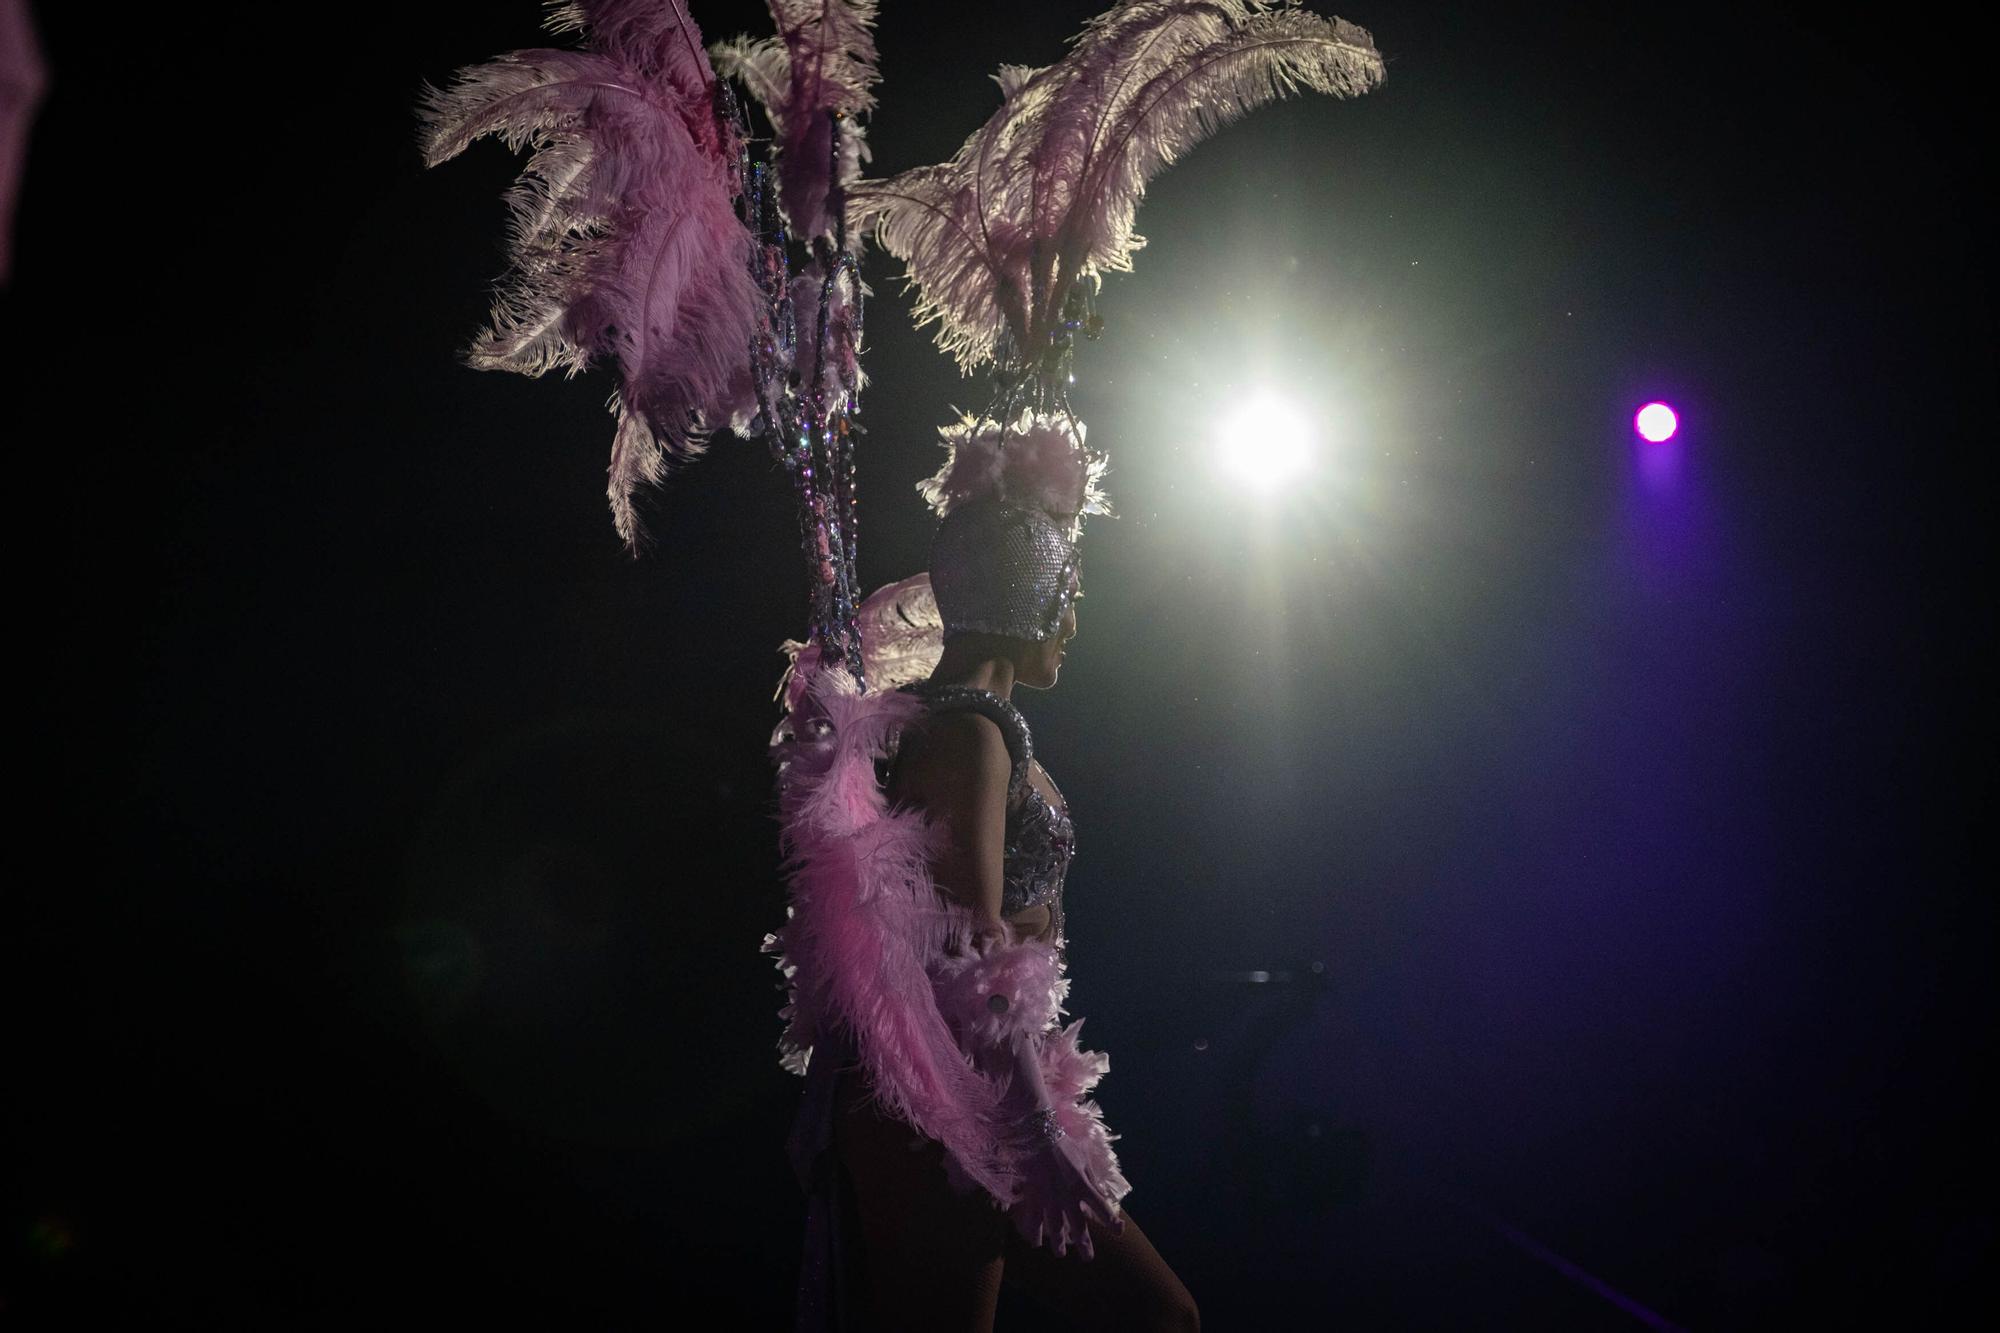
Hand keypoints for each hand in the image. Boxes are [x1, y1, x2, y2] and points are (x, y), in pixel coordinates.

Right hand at [1007, 1133, 1123, 1259]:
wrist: (1037, 1135)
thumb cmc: (1063, 1146)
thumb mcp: (1084, 1160)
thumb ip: (1093, 1180)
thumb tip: (1103, 1196)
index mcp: (1083, 1185)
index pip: (1102, 1208)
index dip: (1111, 1221)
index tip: (1119, 1231)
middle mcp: (1069, 1197)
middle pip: (1078, 1227)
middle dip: (1084, 1244)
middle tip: (1088, 1258)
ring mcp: (1050, 1200)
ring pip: (1056, 1229)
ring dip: (1059, 1244)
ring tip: (1060, 1254)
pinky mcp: (1033, 1198)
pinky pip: (1034, 1221)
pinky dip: (1034, 1234)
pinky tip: (1035, 1243)